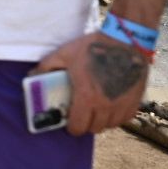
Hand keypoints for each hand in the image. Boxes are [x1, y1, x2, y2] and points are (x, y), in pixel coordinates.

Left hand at [33, 32, 149, 134]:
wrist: (125, 40)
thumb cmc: (93, 47)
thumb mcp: (65, 54)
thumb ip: (46, 67)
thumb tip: (32, 77)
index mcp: (87, 97)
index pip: (78, 127)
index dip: (71, 126)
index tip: (69, 120)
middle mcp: (106, 105)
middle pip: (94, 128)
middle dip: (85, 123)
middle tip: (81, 112)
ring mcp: (122, 104)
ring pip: (110, 125)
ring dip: (101, 120)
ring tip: (96, 109)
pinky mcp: (136, 100)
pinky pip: (125, 118)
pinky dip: (117, 116)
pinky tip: (111, 106)